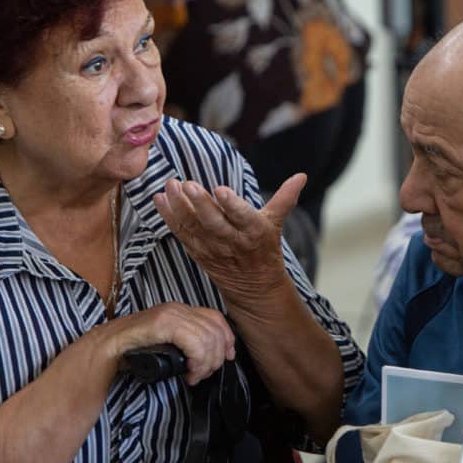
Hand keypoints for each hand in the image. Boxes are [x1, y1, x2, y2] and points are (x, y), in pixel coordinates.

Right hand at [107, 303, 234, 385]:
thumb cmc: (135, 350)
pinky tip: (190, 373)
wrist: (107, 347)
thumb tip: (212, 356)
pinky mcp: (164, 324)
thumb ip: (187, 343)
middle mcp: (178, 309)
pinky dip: (198, 362)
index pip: (216, 318)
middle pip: (215, 330)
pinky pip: (195, 343)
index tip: (228, 357)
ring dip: (206, 364)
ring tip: (195, 376)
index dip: (227, 338)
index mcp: (180, 310)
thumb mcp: (168, 343)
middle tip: (203, 374)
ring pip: (208, 339)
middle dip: (217, 357)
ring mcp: (171, 315)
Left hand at [152, 173, 305, 302]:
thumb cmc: (264, 248)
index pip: (243, 217)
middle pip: (214, 223)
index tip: (221, 189)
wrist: (254, 286)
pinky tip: (160, 199)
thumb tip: (302, 175)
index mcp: (254, 232)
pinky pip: (180, 233)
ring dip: (179, 206)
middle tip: (187, 184)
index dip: (232, 205)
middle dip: (200, 204)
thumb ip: (285, 198)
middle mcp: (232, 241)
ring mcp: (212, 248)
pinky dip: (169, 217)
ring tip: (170, 186)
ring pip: (193, 227)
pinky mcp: (197, 252)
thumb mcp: (275, 223)